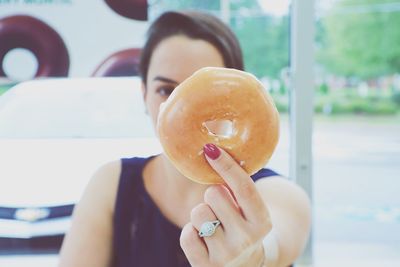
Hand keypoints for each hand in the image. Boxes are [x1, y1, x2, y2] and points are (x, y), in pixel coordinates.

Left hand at [180, 144, 271, 266]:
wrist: (245, 266)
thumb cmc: (243, 227)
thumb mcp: (250, 210)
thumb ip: (237, 187)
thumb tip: (212, 150)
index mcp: (262, 221)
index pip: (244, 187)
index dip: (227, 165)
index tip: (211, 149)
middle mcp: (246, 240)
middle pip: (214, 194)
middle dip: (212, 196)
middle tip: (220, 209)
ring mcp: (226, 255)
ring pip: (198, 213)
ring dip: (201, 215)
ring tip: (212, 226)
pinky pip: (186, 235)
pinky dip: (191, 232)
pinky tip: (203, 239)